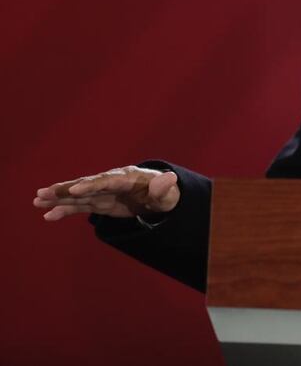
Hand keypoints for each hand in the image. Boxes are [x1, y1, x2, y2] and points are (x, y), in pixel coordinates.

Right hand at [34, 166, 179, 220]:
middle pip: (87, 185)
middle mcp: (111, 182)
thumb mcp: (168, 194)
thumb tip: (170, 178)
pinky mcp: (100, 202)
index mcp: (128, 178)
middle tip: (44, 192)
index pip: (107, 181)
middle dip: (66, 189)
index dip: (91, 185)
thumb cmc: (165, 194)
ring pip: (78, 195)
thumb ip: (164, 188)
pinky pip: (80, 206)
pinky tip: (48, 215)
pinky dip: (64, 210)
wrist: (161, 196)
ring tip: (37, 200)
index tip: (75, 190)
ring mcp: (104, 193)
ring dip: (58, 198)